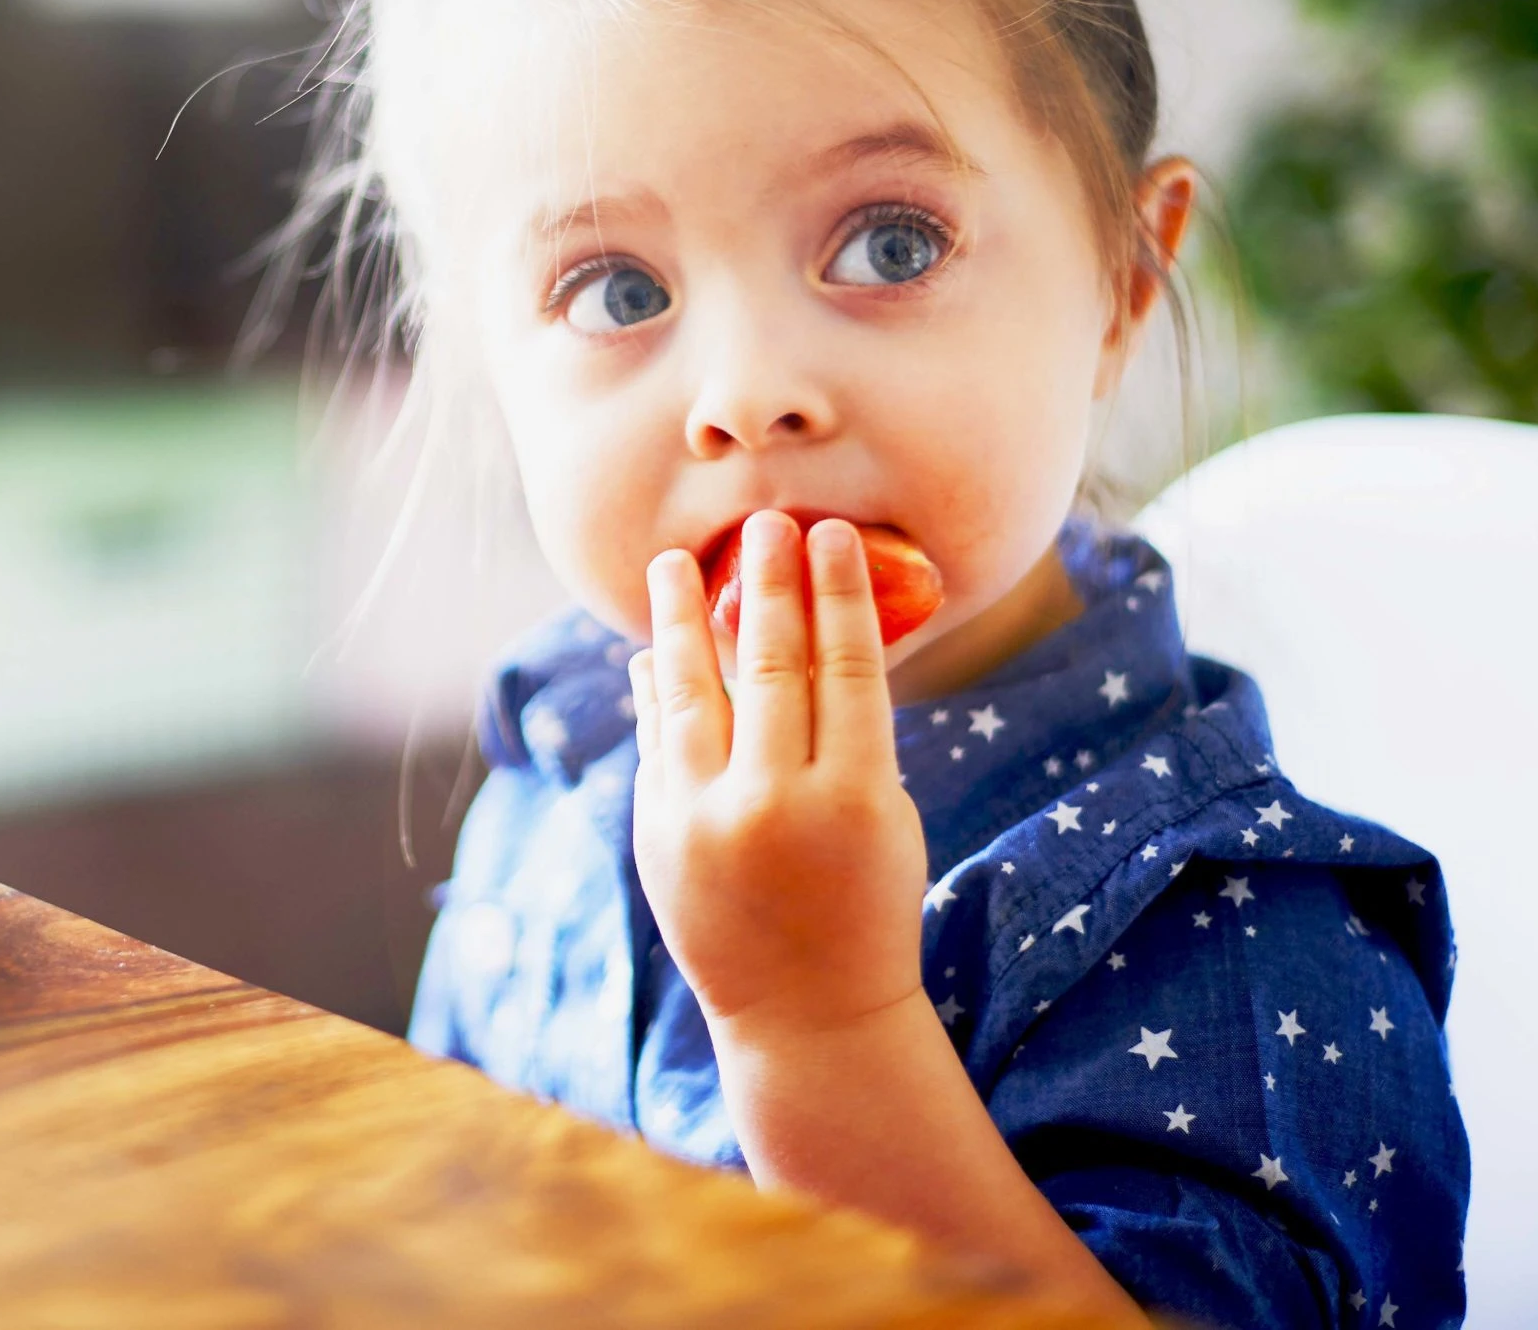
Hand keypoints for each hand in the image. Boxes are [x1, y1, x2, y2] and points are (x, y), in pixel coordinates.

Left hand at [629, 513, 930, 1033]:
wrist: (806, 1014)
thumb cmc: (866, 904)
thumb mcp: (883, 820)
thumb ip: (846, 736)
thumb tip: (803, 636)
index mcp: (855, 798)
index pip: (847, 668)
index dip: (837, 593)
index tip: (828, 535)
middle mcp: (774, 804)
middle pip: (771, 665)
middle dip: (767, 585)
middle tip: (764, 523)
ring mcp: (705, 820)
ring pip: (690, 692)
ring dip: (682, 619)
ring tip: (673, 562)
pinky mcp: (657, 834)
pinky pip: (656, 742)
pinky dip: (655, 691)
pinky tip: (654, 649)